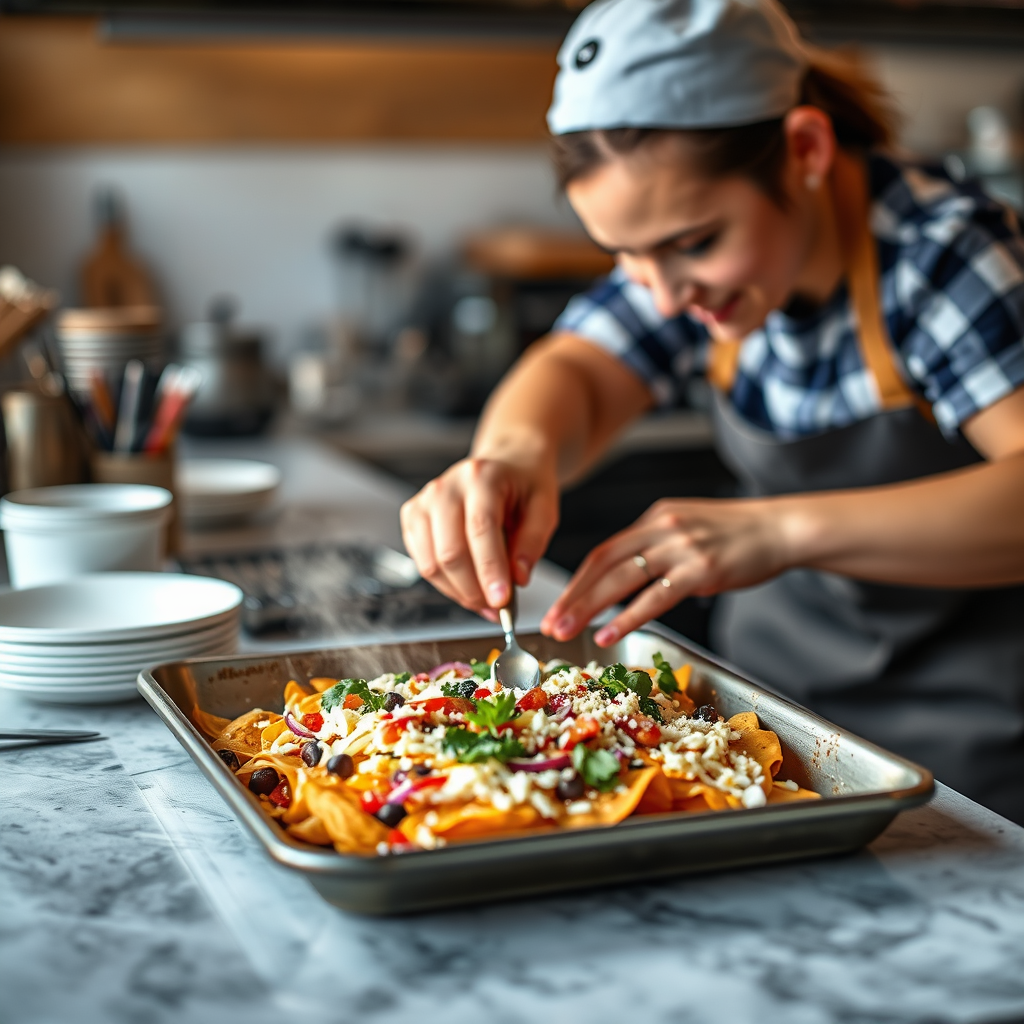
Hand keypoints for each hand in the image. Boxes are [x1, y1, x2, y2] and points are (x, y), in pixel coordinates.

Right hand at [400, 456, 559, 614]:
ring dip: (459, 592)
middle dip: (474, 590)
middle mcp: (446, 487)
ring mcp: (424, 502)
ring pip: (431, 563)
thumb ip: (533, 542)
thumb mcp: (544, 507)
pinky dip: (445, 584)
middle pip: (450, 552)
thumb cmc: (523, 486)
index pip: (480, 529)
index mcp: (481, 477)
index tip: (502, 601)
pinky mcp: (412, 517)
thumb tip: (517, 578)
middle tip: (497, 608)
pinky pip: (422, 563)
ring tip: (485, 601)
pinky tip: (468, 586)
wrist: (503, 466)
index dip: (490, 569)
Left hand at [540, 497, 791, 645]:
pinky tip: (608, 633)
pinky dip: (627, 618)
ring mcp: (681, 548)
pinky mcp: (701, 571)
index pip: (604, 552)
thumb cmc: (736, 535)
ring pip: (621, 580)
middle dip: (572, 597)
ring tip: (567, 630)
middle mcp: (662, 528)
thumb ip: (656, 547)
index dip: (576, 581)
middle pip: (603, 565)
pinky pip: (655, 597)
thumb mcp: (688, 528)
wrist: (780, 528)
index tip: (558, 605)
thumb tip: (627, 578)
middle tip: (550, 623)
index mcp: (654, 518)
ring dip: (589, 608)